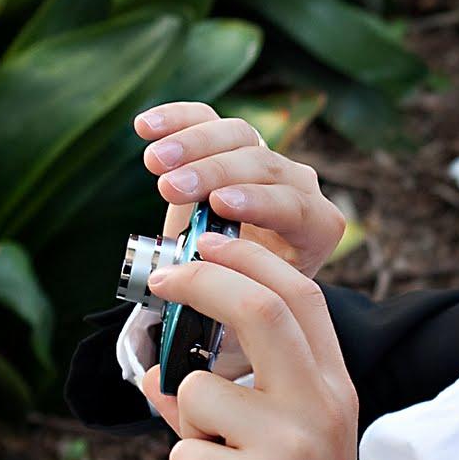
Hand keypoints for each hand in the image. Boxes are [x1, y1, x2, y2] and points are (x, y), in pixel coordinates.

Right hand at [134, 102, 347, 382]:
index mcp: (314, 236)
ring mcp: (263, 165)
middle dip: (215, 174)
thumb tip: (182, 340)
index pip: (299, 209)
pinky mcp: (227, 146)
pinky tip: (144, 128)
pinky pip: (208, 120)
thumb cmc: (240, 321)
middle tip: (170, 189)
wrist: (235, 295)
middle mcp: (296, 193)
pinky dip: (178, 120)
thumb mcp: (242, 328)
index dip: (262, 204)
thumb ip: (224, 322)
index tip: (222, 206)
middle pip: (264, 166)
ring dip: (192, 146)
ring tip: (152, 166)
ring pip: (238, 138)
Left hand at [142, 231, 385, 459]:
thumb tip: (161, 373)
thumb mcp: (285, 447)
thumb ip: (241, 401)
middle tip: (159, 279)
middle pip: (261, 308)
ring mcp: (293, 446)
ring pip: (198, 394)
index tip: (199, 246)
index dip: (245, 260)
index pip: (301, 296)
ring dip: (187, 431)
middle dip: (199, 281)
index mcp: (336, 390)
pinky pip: (183, 454)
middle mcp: (324, 408)